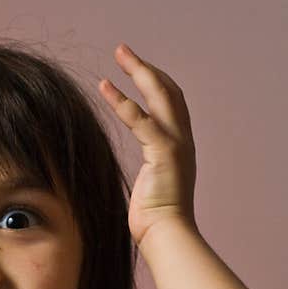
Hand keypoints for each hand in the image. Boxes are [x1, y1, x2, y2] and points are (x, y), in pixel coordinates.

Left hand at [98, 43, 196, 245]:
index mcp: (179, 149)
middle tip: (124, 51)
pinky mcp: (164, 152)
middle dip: (146, 68)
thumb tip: (139, 180)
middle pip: (169, 91)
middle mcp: (183, 141)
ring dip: (138, 71)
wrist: (168, 237)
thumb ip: (149, 174)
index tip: (138, 70)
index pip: (172, 106)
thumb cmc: (155, 222)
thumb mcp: (151, 190)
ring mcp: (176, 145)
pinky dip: (122, 101)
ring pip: (159, 95)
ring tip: (119, 54)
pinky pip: (141, 119)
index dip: (156, 84)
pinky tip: (105, 86)